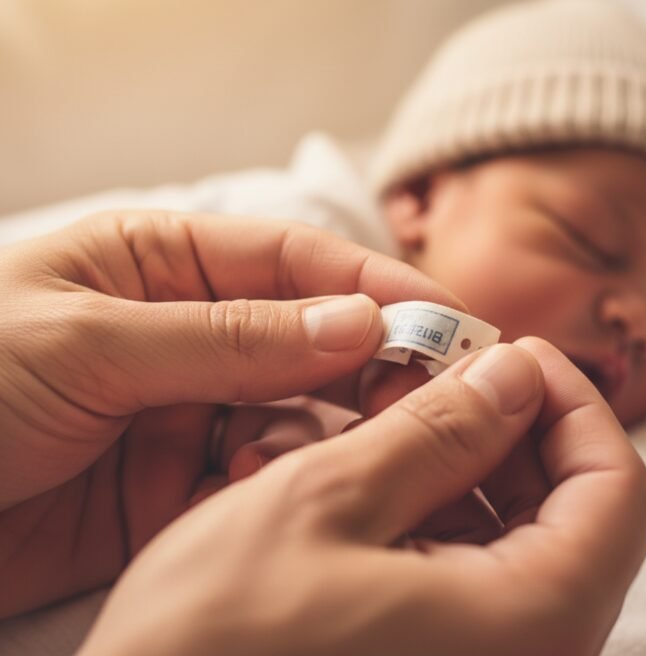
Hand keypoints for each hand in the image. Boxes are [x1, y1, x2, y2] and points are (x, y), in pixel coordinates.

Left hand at [0, 211, 460, 615]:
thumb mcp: (86, 339)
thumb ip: (227, 335)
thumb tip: (357, 320)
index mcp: (168, 263)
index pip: (298, 260)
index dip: (378, 283)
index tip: (450, 318)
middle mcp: (193, 332)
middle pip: (312, 338)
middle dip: (373, 364)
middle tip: (430, 398)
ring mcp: (191, 409)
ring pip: (296, 413)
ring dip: (326, 433)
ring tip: (334, 454)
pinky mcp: (179, 484)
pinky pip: (257, 479)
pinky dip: (280, 486)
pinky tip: (269, 494)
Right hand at [78, 338, 645, 655]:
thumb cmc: (217, 639)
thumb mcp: (327, 503)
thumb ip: (438, 432)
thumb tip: (516, 373)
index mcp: (527, 622)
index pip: (619, 489)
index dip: (573, 401)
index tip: (513, 350)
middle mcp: (527, 653)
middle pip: (572, 505)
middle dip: (508, 421)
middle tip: (437, 372)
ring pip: (517, 528)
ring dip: (460, 456)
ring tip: (383, 417)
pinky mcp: (439, 654)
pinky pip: (470, 563)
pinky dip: (433, 503)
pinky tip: (366, 475)